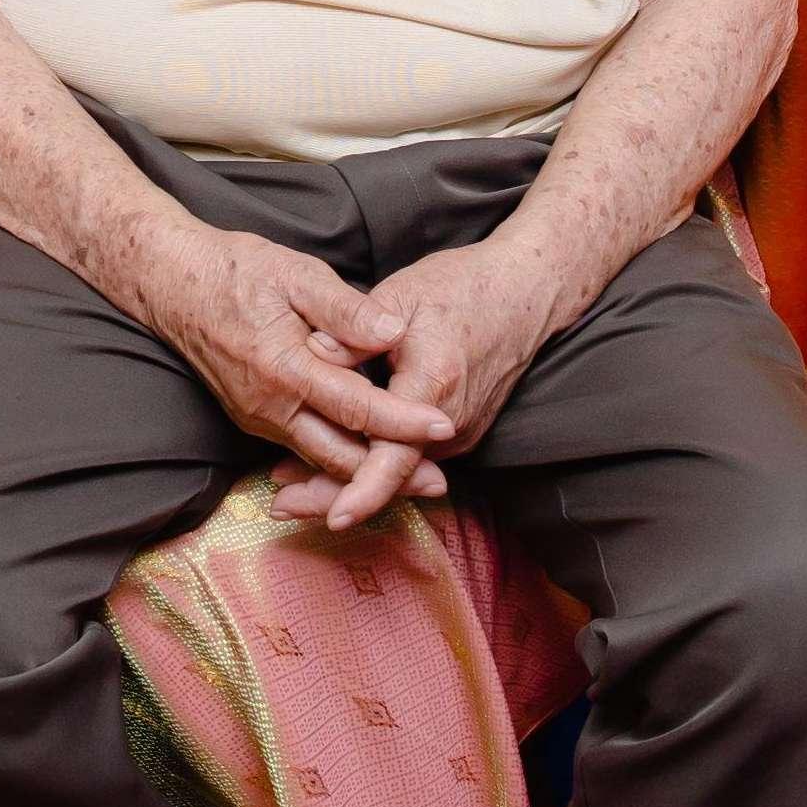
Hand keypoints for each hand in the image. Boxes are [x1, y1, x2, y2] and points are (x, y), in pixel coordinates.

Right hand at [130, 226, 454, 522]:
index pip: (358, 408)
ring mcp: (259, 419)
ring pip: (321, 460)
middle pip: (341, 458)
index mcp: (286, 371)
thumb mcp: (296, 274)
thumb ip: (346, 308)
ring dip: (366, 473)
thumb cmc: (237, 271)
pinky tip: (364, 458)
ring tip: (413, 478)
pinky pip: (303, 449)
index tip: (445, 426)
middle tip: (440, 483)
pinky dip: (337, 461)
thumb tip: (394, 332)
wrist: (173, 284)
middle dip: (392, 475)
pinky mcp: (254, 418)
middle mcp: (271, 408)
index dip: (404, 422)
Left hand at [270, 236, 562, 530]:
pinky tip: (335, 460)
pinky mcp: (460, 430)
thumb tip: (308, 354)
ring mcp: (460, 431)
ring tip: (292, 489)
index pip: (396, 457)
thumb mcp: (399, 296)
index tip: (332, 518)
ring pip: (399, 472)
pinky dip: (374, 466)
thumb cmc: (460, 287)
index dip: (363, 491)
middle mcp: (451, 422)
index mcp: (433, 384)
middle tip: (282, 504)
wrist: (524, 294)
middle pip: (390, 477)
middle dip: (336, 496)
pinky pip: (411, 458)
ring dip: (350, 481)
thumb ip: (352, 332)